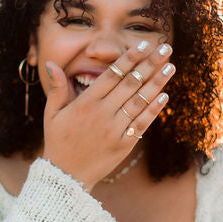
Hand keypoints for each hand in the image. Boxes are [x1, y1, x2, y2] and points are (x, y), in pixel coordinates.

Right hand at [42, 42, 173, 188]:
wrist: (65, 176)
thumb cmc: (58, 141)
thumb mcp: (52, 114)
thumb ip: (57, 88)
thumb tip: (51, 65)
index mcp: (85, 103)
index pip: (112, 74)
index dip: (130, 58)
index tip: (143, 45)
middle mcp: (102, 113)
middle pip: (130, 83)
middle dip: (149, 63)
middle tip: (165, 48)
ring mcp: (114, 129)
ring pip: (140, 101)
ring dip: (157, 82)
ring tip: (171, 66)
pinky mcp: (124, 144)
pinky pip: (142, 123)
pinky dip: (154, 109)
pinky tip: (165, 95)